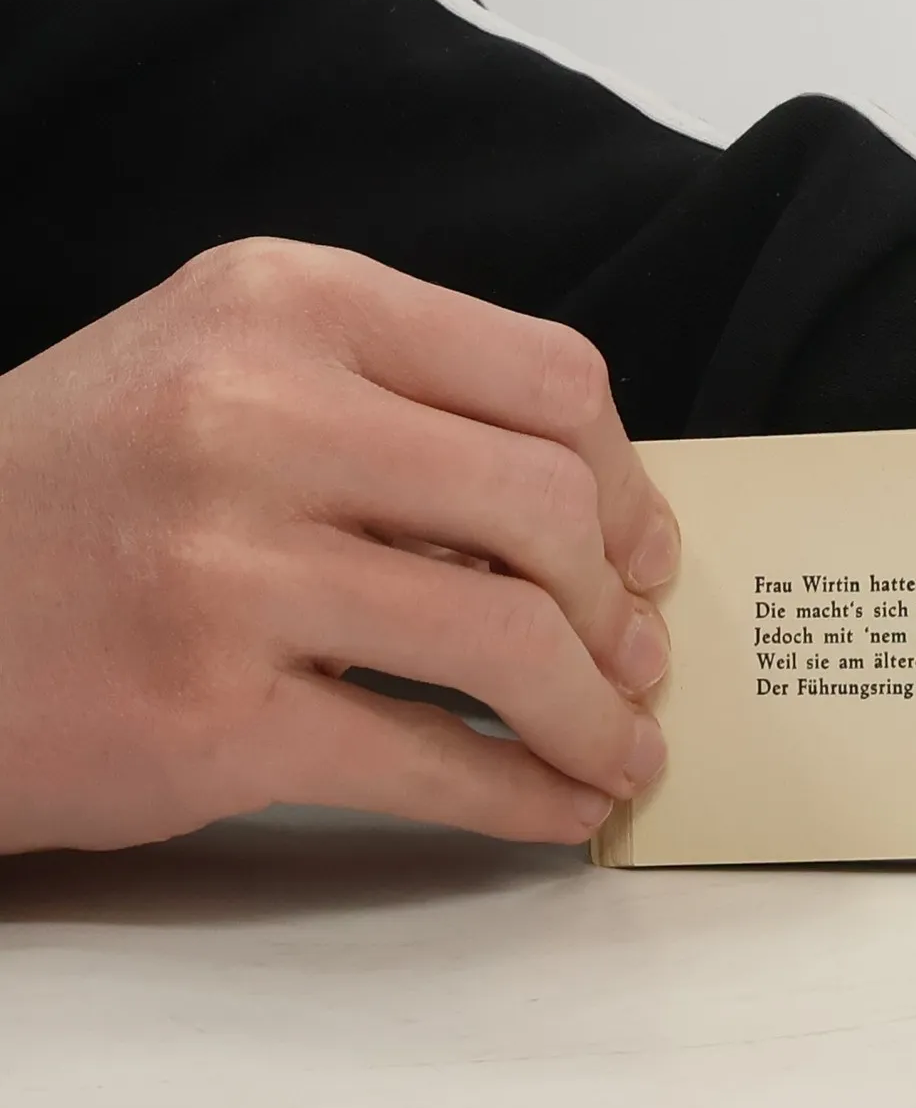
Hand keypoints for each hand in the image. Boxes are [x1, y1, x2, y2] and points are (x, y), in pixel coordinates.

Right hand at [0, 239, 675, 853]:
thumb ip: (392, 411)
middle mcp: (254, 411)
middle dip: (621, 605)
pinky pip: (431, 761)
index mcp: (284, 303)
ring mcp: (228, 563)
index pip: (547, 377)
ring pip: (510, 639)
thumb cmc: (78, 495)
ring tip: (617, 746)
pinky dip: (525, 794)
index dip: (626, 481)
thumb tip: (585, 520)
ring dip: (595, 714)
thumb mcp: (219, 376)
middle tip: (638, 658)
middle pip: (546, 505)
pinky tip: (560, 805)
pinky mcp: (210, 711)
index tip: (645, 550)